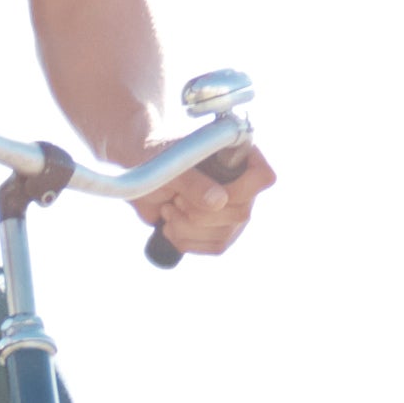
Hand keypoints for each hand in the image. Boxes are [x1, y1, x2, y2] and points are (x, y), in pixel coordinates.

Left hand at [139, 136, 275, 259]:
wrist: (141, 172)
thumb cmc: (157, 157)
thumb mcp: (170, 165)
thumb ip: (193, 181)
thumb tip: (219, 202)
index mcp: (237, 155)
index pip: (262, 177)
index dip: (243, 189)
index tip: (211, 191)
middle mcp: (242, 183)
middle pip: (241, 212)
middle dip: (201, 213)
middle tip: (176, 199)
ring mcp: (233, 209)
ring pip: (225, 234)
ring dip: (188, 227)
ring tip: (169, 209)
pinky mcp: (220, 230)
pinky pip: (215, 247)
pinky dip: (186, 240)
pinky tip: (170, 223)